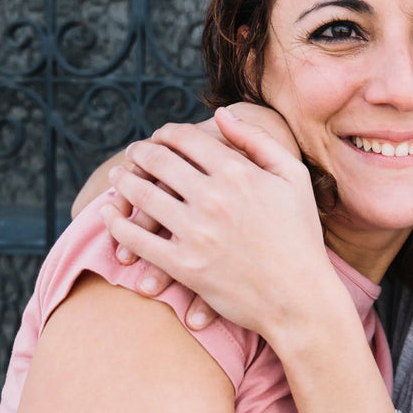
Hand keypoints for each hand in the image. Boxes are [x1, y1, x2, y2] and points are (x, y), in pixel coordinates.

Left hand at [100, 108, 337, 338]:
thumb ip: (258, 140)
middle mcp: (214, 197)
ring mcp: (196, 233)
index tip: (160, 138)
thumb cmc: (301, 236)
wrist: (301, 299)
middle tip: (133, 154)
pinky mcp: (184, 266)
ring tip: (118, 178)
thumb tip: (221, 114)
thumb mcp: (294, 177)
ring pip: (141, 195)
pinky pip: (136, 239)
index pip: (185, 138)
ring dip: (122, 182)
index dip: (166, 133)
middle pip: (158, 161)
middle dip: (140, 153)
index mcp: (239, 172)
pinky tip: (110, 216)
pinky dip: (116, 224)